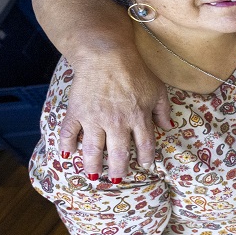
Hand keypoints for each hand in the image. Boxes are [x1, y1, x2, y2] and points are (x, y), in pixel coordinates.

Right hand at [62, 58, 172, 180]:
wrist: (106, 55)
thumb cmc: (135, 71)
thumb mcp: (157, 89)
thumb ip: (163, 110)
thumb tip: (169, 128)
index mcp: (139, 118)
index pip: (145, 146)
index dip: (146, 159)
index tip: (145, 168)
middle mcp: (117, 123)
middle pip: (118, 154)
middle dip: (118, 170)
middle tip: (117, 180)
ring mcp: (94, 119)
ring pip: (92, 150)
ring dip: (93, 166)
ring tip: (93, 177)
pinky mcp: (76, 112)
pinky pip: (69, 134)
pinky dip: (66, 145)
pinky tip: (68, 154)